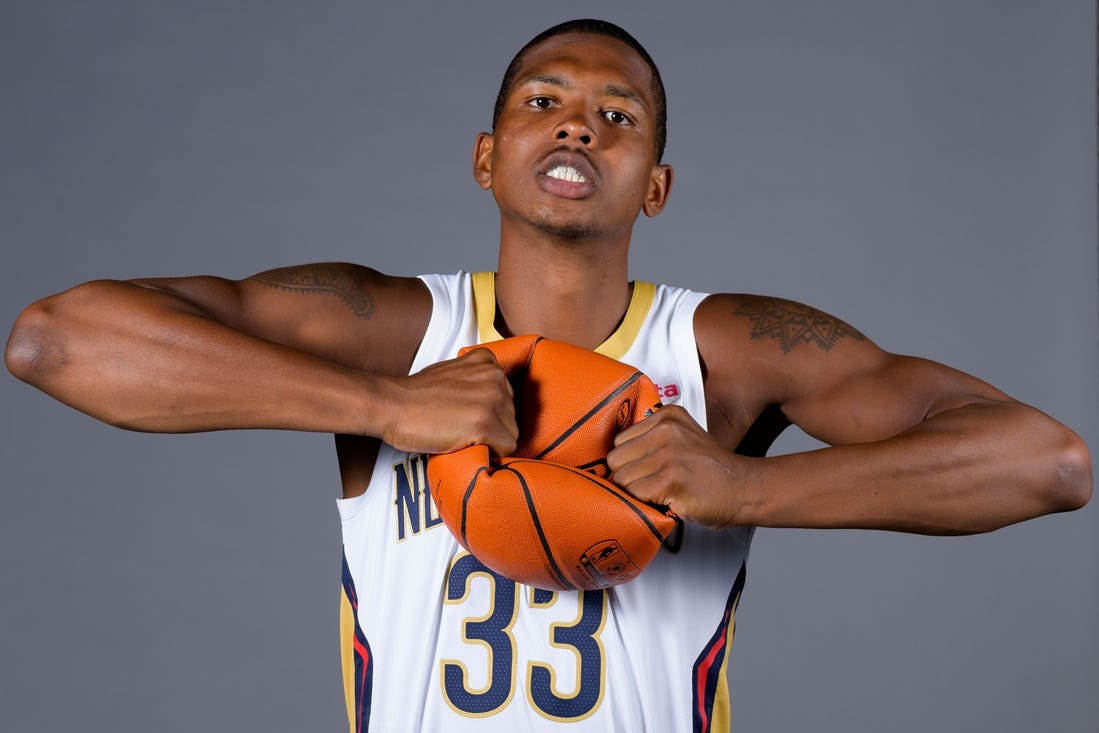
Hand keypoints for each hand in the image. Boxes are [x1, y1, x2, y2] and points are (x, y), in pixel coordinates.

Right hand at [380, 348, 517, 455]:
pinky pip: (506, 448)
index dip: (490, 412)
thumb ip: (476, 379)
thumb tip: (492, 402)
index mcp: (488, 362)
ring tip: (462, 434)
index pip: (507, 397)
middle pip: (511, 416)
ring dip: (490, 440)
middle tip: (462, 426)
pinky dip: (490, 452)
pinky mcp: (485, 423)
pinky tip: (466, 443)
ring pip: (511, 433)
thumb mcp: (454, 372)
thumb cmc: (418, 395)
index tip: (470, 415)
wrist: (394, 405)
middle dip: (492, 427)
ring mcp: (491, 400)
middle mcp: (495, 378)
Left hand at [607, 406, 750, 528]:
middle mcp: (665, 431)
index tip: (643, 470)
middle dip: (628, 477)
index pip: (619, 441)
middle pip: (615, 460)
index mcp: (667, 417)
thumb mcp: (682, 439)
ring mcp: (668, 455)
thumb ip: (651, 440)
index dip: (628, 461)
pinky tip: (665, 501)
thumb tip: (613, 460)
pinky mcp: (669, 480)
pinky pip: (634, 495)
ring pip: (622, 480)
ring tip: (660, 493)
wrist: (742, 489)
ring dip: (637, 493)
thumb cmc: (711, 472)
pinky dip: (644, 504)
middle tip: (651, 485)